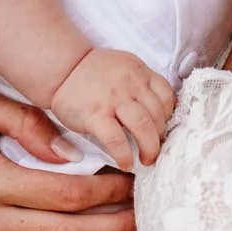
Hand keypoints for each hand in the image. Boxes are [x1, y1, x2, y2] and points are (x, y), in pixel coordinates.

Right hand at [51, 49, 174, 170]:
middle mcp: (130, 83)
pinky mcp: (95, 115)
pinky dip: (124, 154)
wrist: (62, 69)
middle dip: (161, 136)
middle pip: (158, 113)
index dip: (169, 116)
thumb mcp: (124, 68)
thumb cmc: (94, 73)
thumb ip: (142, 84)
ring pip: (143, 125)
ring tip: (146, 160)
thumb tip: (160, 113)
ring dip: (149, 147)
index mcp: (139, 72)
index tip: (164, 129)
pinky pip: (116, 139)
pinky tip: (126, 163)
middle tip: (156, 150)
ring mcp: (113, 99)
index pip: (167, 95)